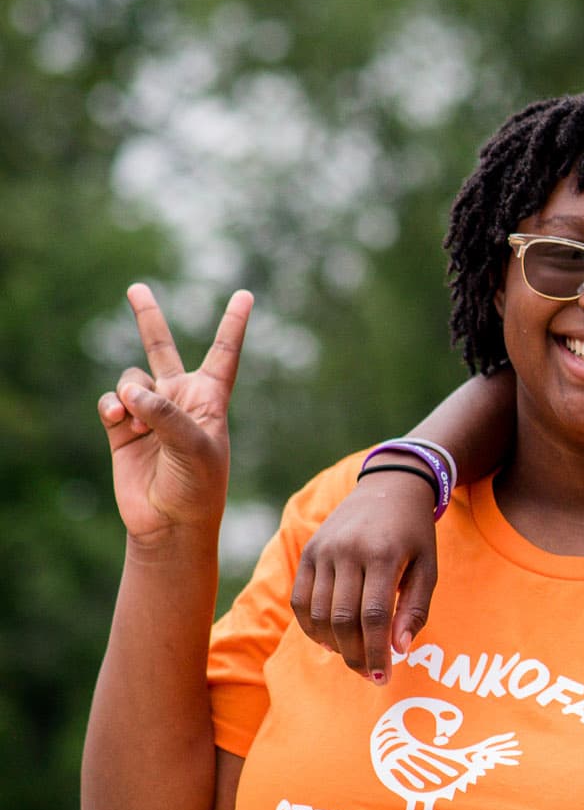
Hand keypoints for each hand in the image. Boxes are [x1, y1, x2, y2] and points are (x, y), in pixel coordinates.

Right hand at [98, 285, 252, 543]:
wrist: (170, 522)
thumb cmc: (198, 485)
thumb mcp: (195, 447)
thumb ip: (166, 414)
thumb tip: (130, 392)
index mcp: (211, 397)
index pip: (225, 352)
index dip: (234, 323)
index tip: (245, 294)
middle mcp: (179, 398)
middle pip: (162, 348)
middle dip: (148, 318)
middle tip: (136, 288)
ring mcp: (149, 412)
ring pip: (131, 379)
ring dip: (131, 393)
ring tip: (138, 420)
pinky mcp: (122, 429)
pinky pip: (111, 402)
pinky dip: (112, 407)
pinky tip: (120, 422)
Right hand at [290, 464, 438, 682]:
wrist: (391, 486)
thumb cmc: (415, 533)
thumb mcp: (429, 566)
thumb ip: (416, 608)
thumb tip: (399, 649)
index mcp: (384, 554)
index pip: (373, 616)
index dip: (375, 652)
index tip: (383, 677)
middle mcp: (348, 551)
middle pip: (342, 619)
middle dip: (355, 655)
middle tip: (370, 674)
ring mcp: (324, 550)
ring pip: (318, 613)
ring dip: (333, 645)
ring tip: (353, 658)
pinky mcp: (308, 552)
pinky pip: (300, 600)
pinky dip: (311, 627)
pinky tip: (330, 640)